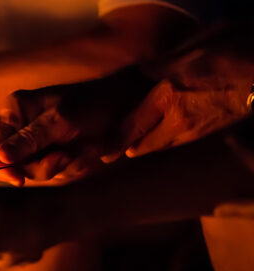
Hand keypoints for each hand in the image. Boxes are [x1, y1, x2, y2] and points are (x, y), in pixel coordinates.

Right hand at [0, 71, 152, 185]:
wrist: (127, 105)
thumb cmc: (92, 104)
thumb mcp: (61, 121)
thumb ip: (29, 139)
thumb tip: (1, 157)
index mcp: (15, 111)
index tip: (19, 179)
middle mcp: (21, 127)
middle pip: (11, 164)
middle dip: (40, 167)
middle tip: (65, 157)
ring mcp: (38, 142)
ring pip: (35, 172)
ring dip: (63, 167)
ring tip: (86, 149)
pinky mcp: (55, 153)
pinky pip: (55, 173)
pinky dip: (75, 166)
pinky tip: (91, 151)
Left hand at [115, 50, 253, 158]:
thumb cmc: (233, 56)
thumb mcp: (193, 52)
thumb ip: (163, 64)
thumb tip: (144, 70)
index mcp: (168, 98)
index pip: (131, 126)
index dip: (114, 141)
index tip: (101, 152)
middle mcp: (179, 120)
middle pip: (145, 144)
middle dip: (129, 148)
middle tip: (113, 153)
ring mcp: (197, 129)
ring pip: (164, 144)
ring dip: (148, 146)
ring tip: (134, 147)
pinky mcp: (212, 130)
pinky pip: (181, 140)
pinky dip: (166, 141)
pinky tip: (165, 136)